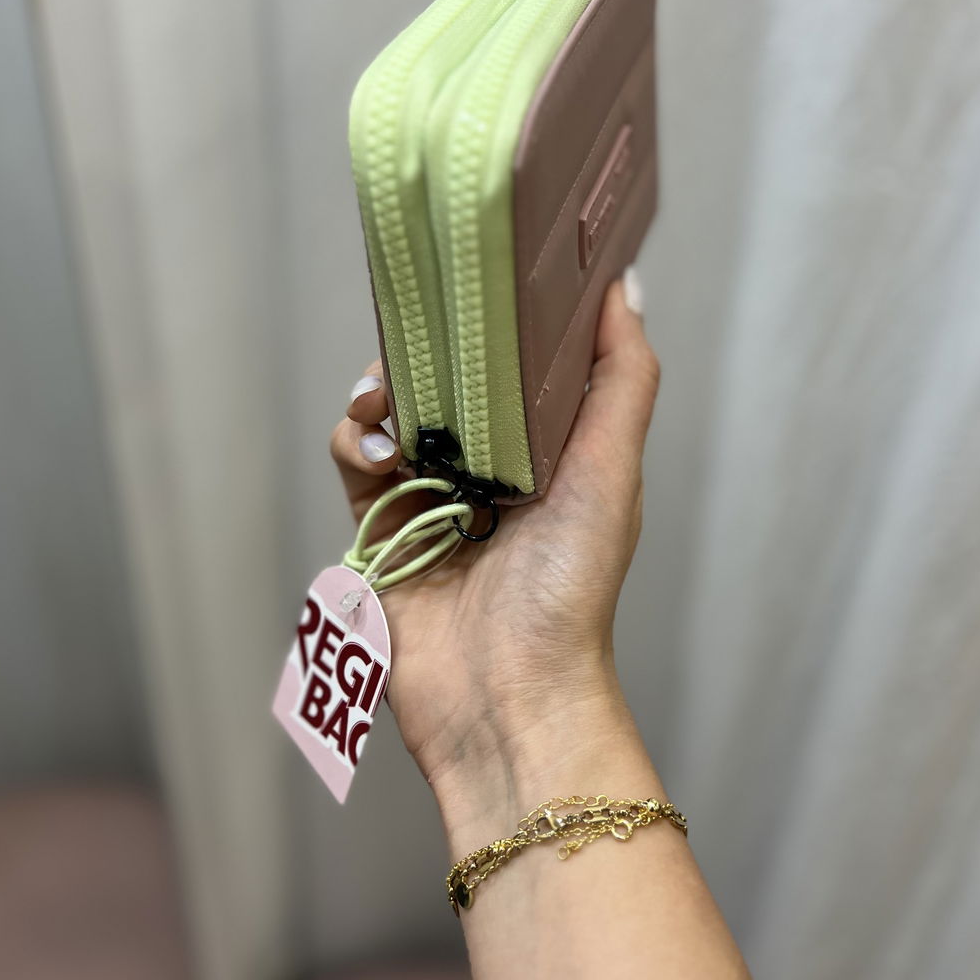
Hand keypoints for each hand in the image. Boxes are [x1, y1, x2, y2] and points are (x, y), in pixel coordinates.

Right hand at [330, 274, 661, 844]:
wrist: (506, 697)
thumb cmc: (571, 591)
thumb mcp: (611, 471)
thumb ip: (622, 379)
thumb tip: (624, 287)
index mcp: (552, 455)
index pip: (516, 368)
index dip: (495, 326)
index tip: (476, 282)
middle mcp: (492, 473)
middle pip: (446, 384)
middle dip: (426, 354)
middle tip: (416, 340)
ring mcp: (432, 501)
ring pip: (394, 414)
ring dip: (383, 392)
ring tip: (385, 397)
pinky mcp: (382, 532)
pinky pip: (356, 462)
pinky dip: (355, 440)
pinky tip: (373, 446)